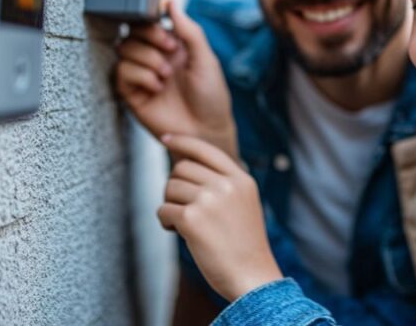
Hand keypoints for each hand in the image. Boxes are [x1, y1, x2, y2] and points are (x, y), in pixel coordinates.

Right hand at [114, 0, 237, 157]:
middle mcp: (154, 58)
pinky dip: (139, 76)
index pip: (148, 22)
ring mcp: (142, 75)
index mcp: (172, 47)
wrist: (206, 131)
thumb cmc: (211, 97)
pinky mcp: (132, 94)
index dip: (153, 22)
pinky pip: (121, 73)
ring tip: (166, 75)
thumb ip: (189, 30)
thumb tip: (171, 2)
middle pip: (132, 32)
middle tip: (170, 50)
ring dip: (147, 58)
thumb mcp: (205, 58)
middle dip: (149, 37)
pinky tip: (157, 87)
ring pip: (123, 49)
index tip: (168, 31)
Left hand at [157, 134, 283, 300]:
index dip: (182, 141)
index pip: (205, 148)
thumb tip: (185, 166)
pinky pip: (163, 210)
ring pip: (170, 188)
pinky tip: (179, 233)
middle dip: (176, 187)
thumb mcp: (243, 204)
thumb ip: (223, 184)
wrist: (252, 277)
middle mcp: (226, 185)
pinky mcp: (192, 219)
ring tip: (185, 225)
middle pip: (182, 168)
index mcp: (241, 179)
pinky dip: (166, 222)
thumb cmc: (244, 246)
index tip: (166, 138)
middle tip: (184, 209)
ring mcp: (209, 200)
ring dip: (171, 206)